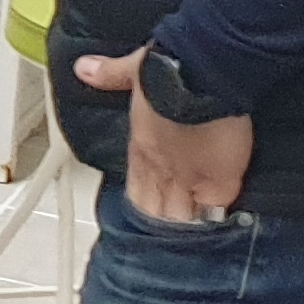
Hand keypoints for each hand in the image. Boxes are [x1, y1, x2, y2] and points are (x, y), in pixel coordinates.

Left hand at [76, 45, 253, 222]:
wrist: (204, 68)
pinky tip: (213, 228)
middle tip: (164, 231)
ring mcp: (188, 177)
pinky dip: (213, 219)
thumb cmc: (171, 66)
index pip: (138, 182)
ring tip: (184, 237)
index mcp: (141, 144)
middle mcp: (160, 166)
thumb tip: (84, 68)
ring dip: (181, 223)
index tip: (148, 205)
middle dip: (160, 218)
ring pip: (179, 214)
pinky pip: (214, 211)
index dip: (143, 197)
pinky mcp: (220, 181)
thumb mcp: (134, 68)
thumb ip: (110, 73)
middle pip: (155, 205)